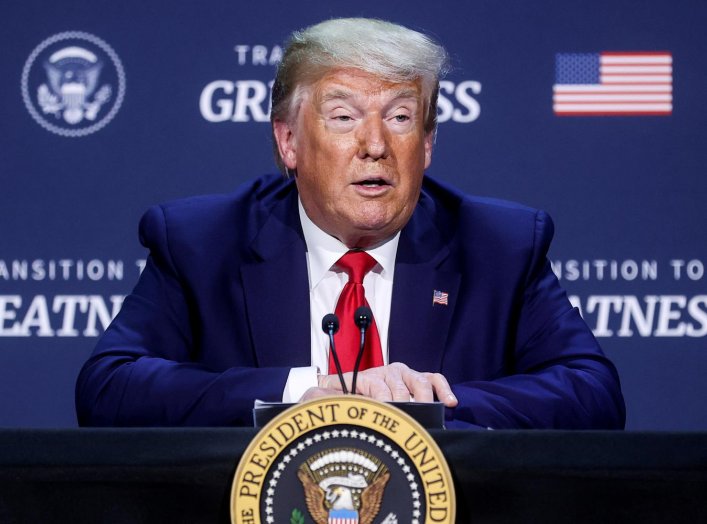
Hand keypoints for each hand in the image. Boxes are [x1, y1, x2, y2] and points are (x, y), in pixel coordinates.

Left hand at [300, 362, 457, 406]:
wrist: (350, 384)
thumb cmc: (345, 395)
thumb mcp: (334, 394)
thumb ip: (330, 392)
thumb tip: (325, 390)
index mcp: (369, 377)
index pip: (381, 389)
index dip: (385, 404)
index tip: (388, 417)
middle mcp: (389, 372)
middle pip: (402, 387)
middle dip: (405, 404)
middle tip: (408, 421)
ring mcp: (404, 373)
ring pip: (420, 381)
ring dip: (424, 397)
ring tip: (427, 414)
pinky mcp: (417, 378)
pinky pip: (434, 378)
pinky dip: (443, 388)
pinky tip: (450, 402)